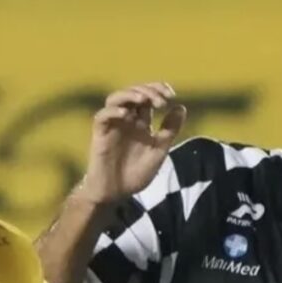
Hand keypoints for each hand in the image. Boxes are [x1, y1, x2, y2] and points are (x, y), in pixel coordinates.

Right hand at [76, 83, 187, 204]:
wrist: (116, 193)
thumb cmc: (135, 174)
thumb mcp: (158, 152)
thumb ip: (169, 131)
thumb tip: (181, 106)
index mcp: (141, 122)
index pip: (148, 96)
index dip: (159, 89)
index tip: (171, 96)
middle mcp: (126, 120)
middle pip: (134, 93)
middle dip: (149, 91)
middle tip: (162, 101)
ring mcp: (112, 125)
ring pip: (115, 99)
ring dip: (129, 94)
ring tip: (143, 99)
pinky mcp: (100, 134)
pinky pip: (102, 116)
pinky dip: (112, 111)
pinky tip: (126, 115)